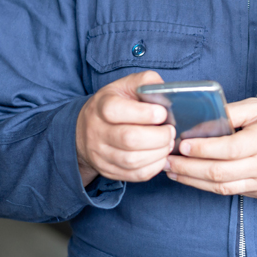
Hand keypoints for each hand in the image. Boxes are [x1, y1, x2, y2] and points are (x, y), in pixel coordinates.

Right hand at [76, 71, 175, 185]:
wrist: (86, 129)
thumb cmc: (114, 103)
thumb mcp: (126, 85)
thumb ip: (146, 81)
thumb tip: (166, 91)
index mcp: (102, 106)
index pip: (116, 111)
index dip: (144, 113)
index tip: (162, 113)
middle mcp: (97, 131)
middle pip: (129, 139)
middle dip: (158, 136)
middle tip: (170, 131)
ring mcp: (101, 154)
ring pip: (132, 160)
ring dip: (158, 153)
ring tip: (168, 142)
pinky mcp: (109, 171)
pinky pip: (135, 175)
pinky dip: (154, 166)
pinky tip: (160, 155)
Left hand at [165, 98, 256, 199]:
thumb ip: (234, 111)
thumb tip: (205, 115)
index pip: (230, 149)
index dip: (204, 148)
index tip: (183, 143)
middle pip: (220, 172)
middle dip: (189, 168)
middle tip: (167, 159)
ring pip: (222, 187)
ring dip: (192, 181)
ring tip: (172, 170)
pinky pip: (230, 191)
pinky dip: (208, 185)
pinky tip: (192, 176)